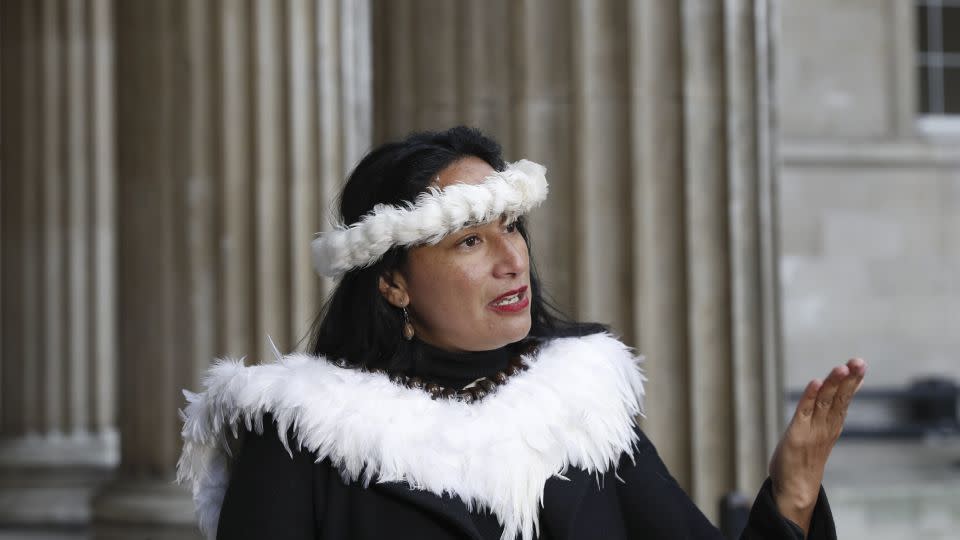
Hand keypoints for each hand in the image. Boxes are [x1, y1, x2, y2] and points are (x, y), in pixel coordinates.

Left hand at [768, 358, 866, 534]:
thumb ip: (827, 417)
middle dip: (849, 380)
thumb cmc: (806, 460)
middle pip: (839, 399)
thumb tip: (833, 403)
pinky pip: (804, 412)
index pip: (844, 400)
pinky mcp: (796, 434)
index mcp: (832, 426)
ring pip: (824, 402)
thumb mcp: (820, 435)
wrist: (796, 489)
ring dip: (833, 385)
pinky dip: (810, 396)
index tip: (860, 365)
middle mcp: (825, 427)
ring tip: (842, 368)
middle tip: (859, 362)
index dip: (852, 382)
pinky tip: (816, 382)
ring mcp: (812, 431)